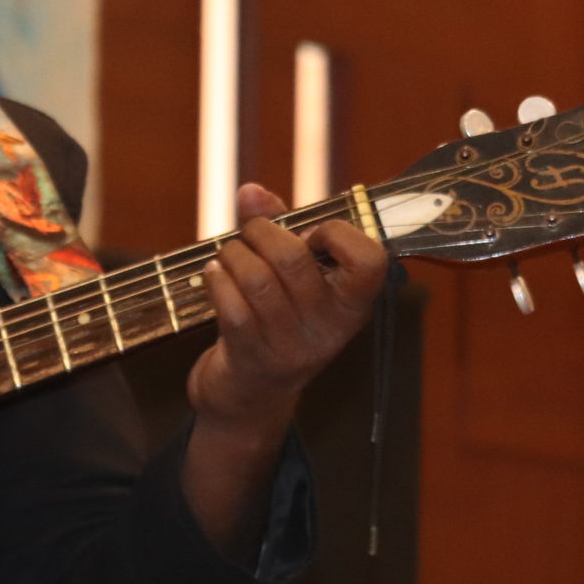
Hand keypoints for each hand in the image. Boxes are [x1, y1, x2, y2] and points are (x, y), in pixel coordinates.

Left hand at [190, 182, 387, 429]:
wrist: (253, 393)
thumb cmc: (276, 318)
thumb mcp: (292, 277)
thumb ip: (278, 227)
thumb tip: (250, 191)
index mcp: (354, 302)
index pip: (370, 259)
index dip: (336, 231)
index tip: (310, 231)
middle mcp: (330, 326)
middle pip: (294, 259)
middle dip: (261, 231)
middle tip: (251, 233)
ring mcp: (292, 345)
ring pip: (257, 279)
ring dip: (233, 253)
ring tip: (229, 254)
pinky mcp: (253, 357)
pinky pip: (232, 306)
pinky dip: (216, 279)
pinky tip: (213, 274)